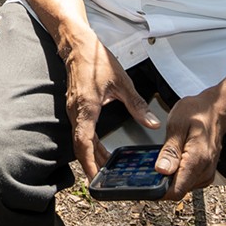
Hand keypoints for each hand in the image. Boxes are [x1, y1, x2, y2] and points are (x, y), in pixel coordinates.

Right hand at [62, 32, 160, 178]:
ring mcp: (73, 110)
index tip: (96, 178)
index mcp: (87, 107)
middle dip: (93, 165)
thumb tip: (152, 123)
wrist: (77, 45)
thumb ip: (137, 105)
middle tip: (106, 181)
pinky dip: (90, 143)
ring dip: (92, 155)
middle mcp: (76, 111)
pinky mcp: (75, 108)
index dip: (90, 163)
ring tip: (108, 167)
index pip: (84, 143)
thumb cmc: (95, 59)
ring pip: (80, 140)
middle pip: (81, 146)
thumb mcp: (122, 82)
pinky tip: (100, 148)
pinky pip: (80, 131)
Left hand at [153, 89, 225, 200]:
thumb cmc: (197, 113)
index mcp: (197, 160)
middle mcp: (205, 171)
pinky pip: (187, 181)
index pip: (176, 190)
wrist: (215, 110)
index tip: (145, 181)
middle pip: (177, 190)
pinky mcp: (205, 173)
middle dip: (161, 182)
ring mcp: (206, 174)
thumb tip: (161, 170)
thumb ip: (170, 150)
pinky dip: (177, 174)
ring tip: (163, 158)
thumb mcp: (177, 125)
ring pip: (182, 187)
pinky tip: (172, 160)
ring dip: (169, 178)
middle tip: (151, 163)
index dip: (158, 190)